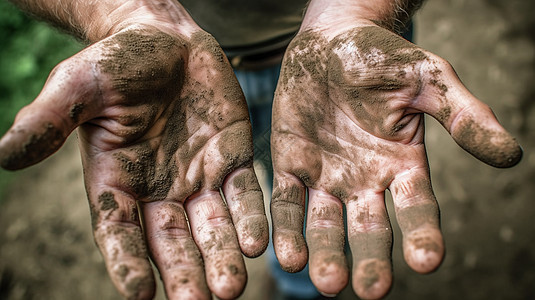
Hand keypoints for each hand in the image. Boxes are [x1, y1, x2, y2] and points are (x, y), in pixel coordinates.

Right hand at [0, 8, 267, 299]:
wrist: (166, 39)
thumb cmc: (116, 62)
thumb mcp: (77, 85)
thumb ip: (48, 121)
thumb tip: (4, 155)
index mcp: (116, 182)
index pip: (119, 232)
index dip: (127, 262)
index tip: (140, 293)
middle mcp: (159, 190)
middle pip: (171, 241)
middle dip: (184, 272)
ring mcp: (199, 178)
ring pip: (211, 226)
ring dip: (222, 256)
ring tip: (232, 286)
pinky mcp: (233, 159)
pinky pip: (244, 193)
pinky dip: (250, 218)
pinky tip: (257, 242)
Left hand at [271, 21, 520, 299]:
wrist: (329, 42)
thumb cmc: (382, 58)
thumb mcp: (426, 80)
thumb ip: (463, 116)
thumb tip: (510, 155)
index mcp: (403, 165)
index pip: (416, 208)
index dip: (422, 233)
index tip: (426, 260)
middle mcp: (365, 181)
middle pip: (370, 229)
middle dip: (371, 260)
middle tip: (370, 289)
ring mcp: (327, 178)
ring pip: (326, 225)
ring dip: (326, 254)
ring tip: (326, 281)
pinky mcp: (292, 166)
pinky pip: (287, 203)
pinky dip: (286, 229)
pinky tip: (287, 255)